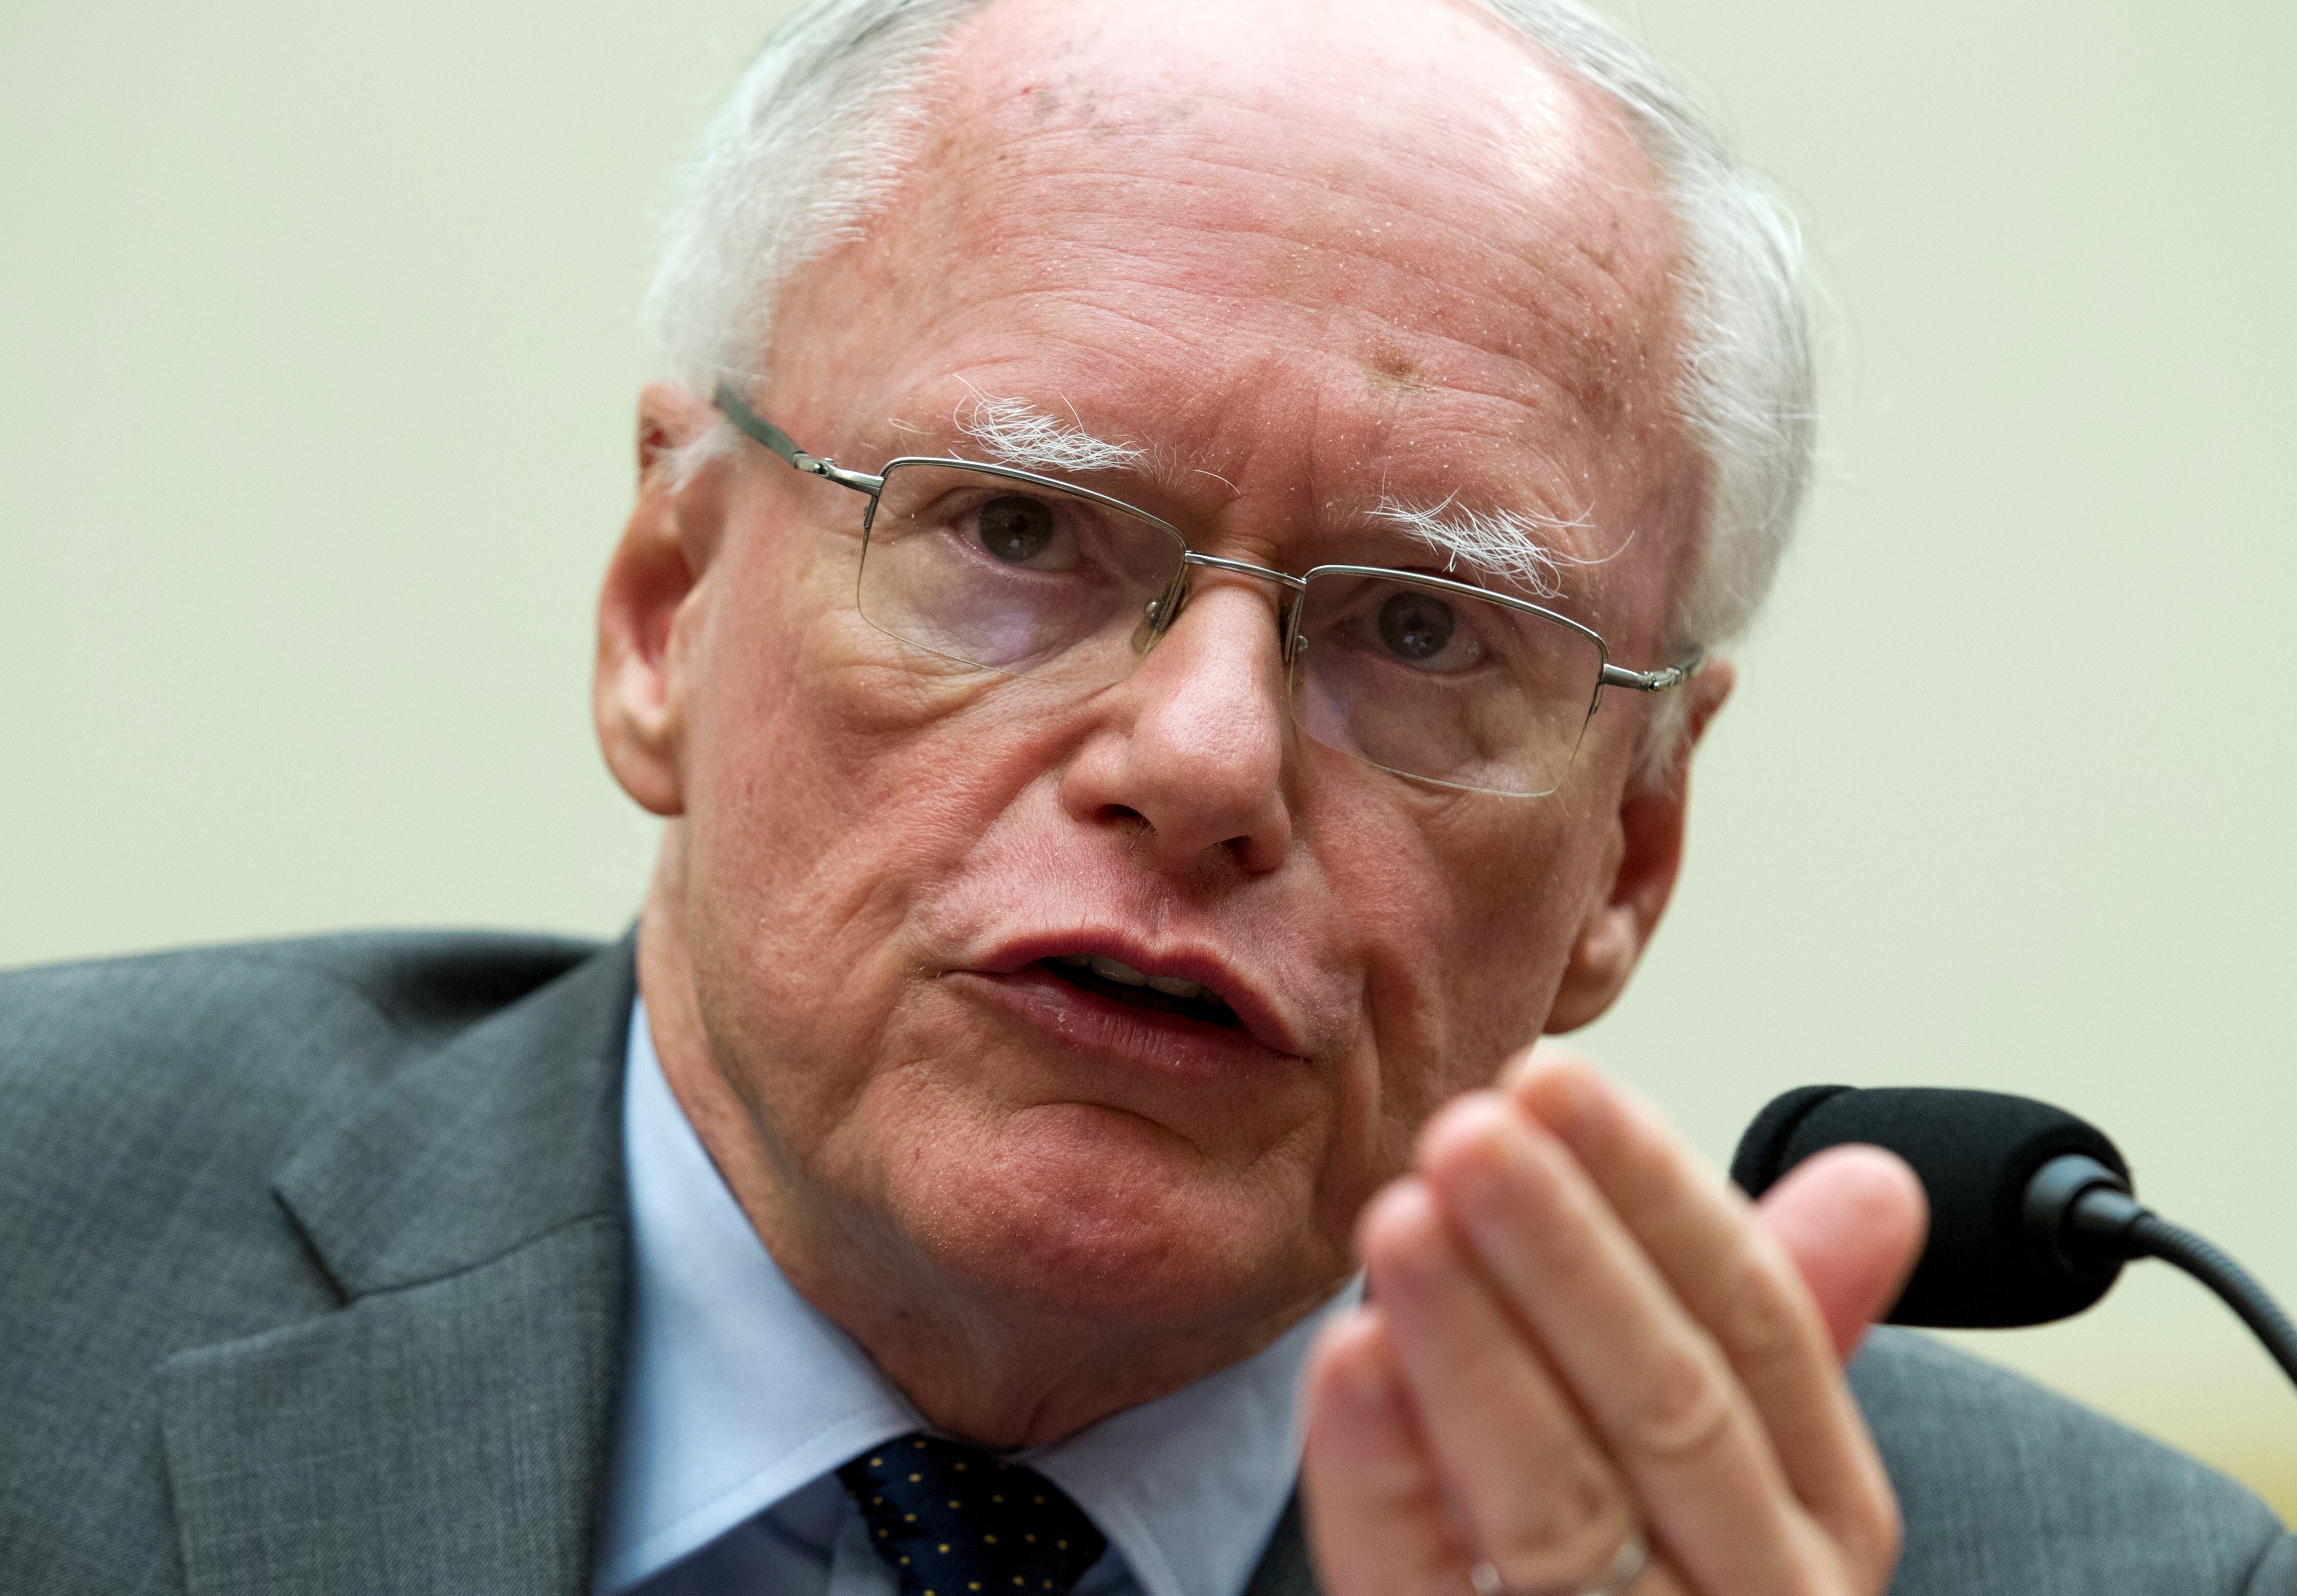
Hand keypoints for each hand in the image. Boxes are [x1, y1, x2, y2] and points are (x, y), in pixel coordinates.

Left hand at [1300, 1052, 1926, 1595]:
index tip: (1554, 1080)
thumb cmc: (1657, 1583)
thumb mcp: (1743, 1472)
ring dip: (1475, 1344)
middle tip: (1471, 1129)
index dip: (1656, 1195)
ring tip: (1401, 1217)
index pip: (1761, 1330)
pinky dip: (1387, 1471)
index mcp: (1819, 1519)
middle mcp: (1755, 1595)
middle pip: (1670, 1406)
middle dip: (1566, 1253)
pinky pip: (1426, 1581)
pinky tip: (1349, 1359)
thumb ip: (1784, 1329)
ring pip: (1561, 1498)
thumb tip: (1875, 1176)